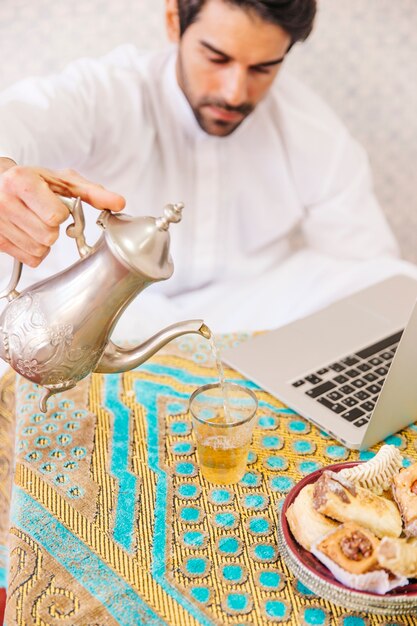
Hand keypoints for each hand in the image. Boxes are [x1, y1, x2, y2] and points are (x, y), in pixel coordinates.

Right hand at [0, 160, 124, 266]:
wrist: (0, 184)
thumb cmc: (34, 181)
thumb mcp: (62, 181)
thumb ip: (92, 193)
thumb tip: (119, 203)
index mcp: (22, 182)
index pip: (55, 217)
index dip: (61, 214)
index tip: (55, 206)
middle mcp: (5, 202)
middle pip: (48, 236)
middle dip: (53, 228)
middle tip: (45, 215)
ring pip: (40, 249)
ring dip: (45, 241)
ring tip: (36, 222)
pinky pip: (31, 258)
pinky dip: (35, 250)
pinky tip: (29, 233)